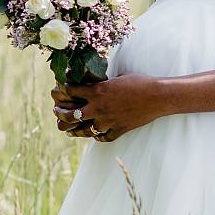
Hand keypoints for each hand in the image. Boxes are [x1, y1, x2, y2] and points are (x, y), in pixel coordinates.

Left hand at [50, 74, 165, 141]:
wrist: (157, 97)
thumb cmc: (140, 82)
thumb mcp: (119, 77)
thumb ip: (105, 83)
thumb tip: (99, 82)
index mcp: (98, 91)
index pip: (71, 91)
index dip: (63, 90)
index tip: (59, 90)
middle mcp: (99, 108)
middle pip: (72, 115)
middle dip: (61, 114)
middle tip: (57, 112)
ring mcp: (108, 121)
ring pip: (85, 130)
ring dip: (76, 130)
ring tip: (69, 130)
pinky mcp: (119, 130)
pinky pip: (104, 137)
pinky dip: (98, 137)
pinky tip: (95, 136)